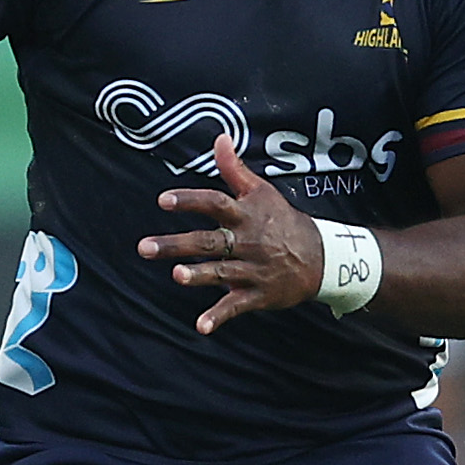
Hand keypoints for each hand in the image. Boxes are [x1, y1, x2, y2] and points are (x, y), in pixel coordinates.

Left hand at [137, 134, 323, 333]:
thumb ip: (235, 168)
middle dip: (176, 244)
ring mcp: (252, 270)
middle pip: (209, 241)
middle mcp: (247, 241)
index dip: (190, 201)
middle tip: (144, 247)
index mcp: (245, 215)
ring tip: (176, 275)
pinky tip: (201, 327)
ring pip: (222, 272)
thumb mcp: (262, 191)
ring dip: (199, 275)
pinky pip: (236, 307)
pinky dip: (218, 317)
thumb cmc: (283, 221)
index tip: (163, 201)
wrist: (321, 258)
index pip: (215, 203)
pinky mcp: (257, 295)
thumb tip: (219, 137)